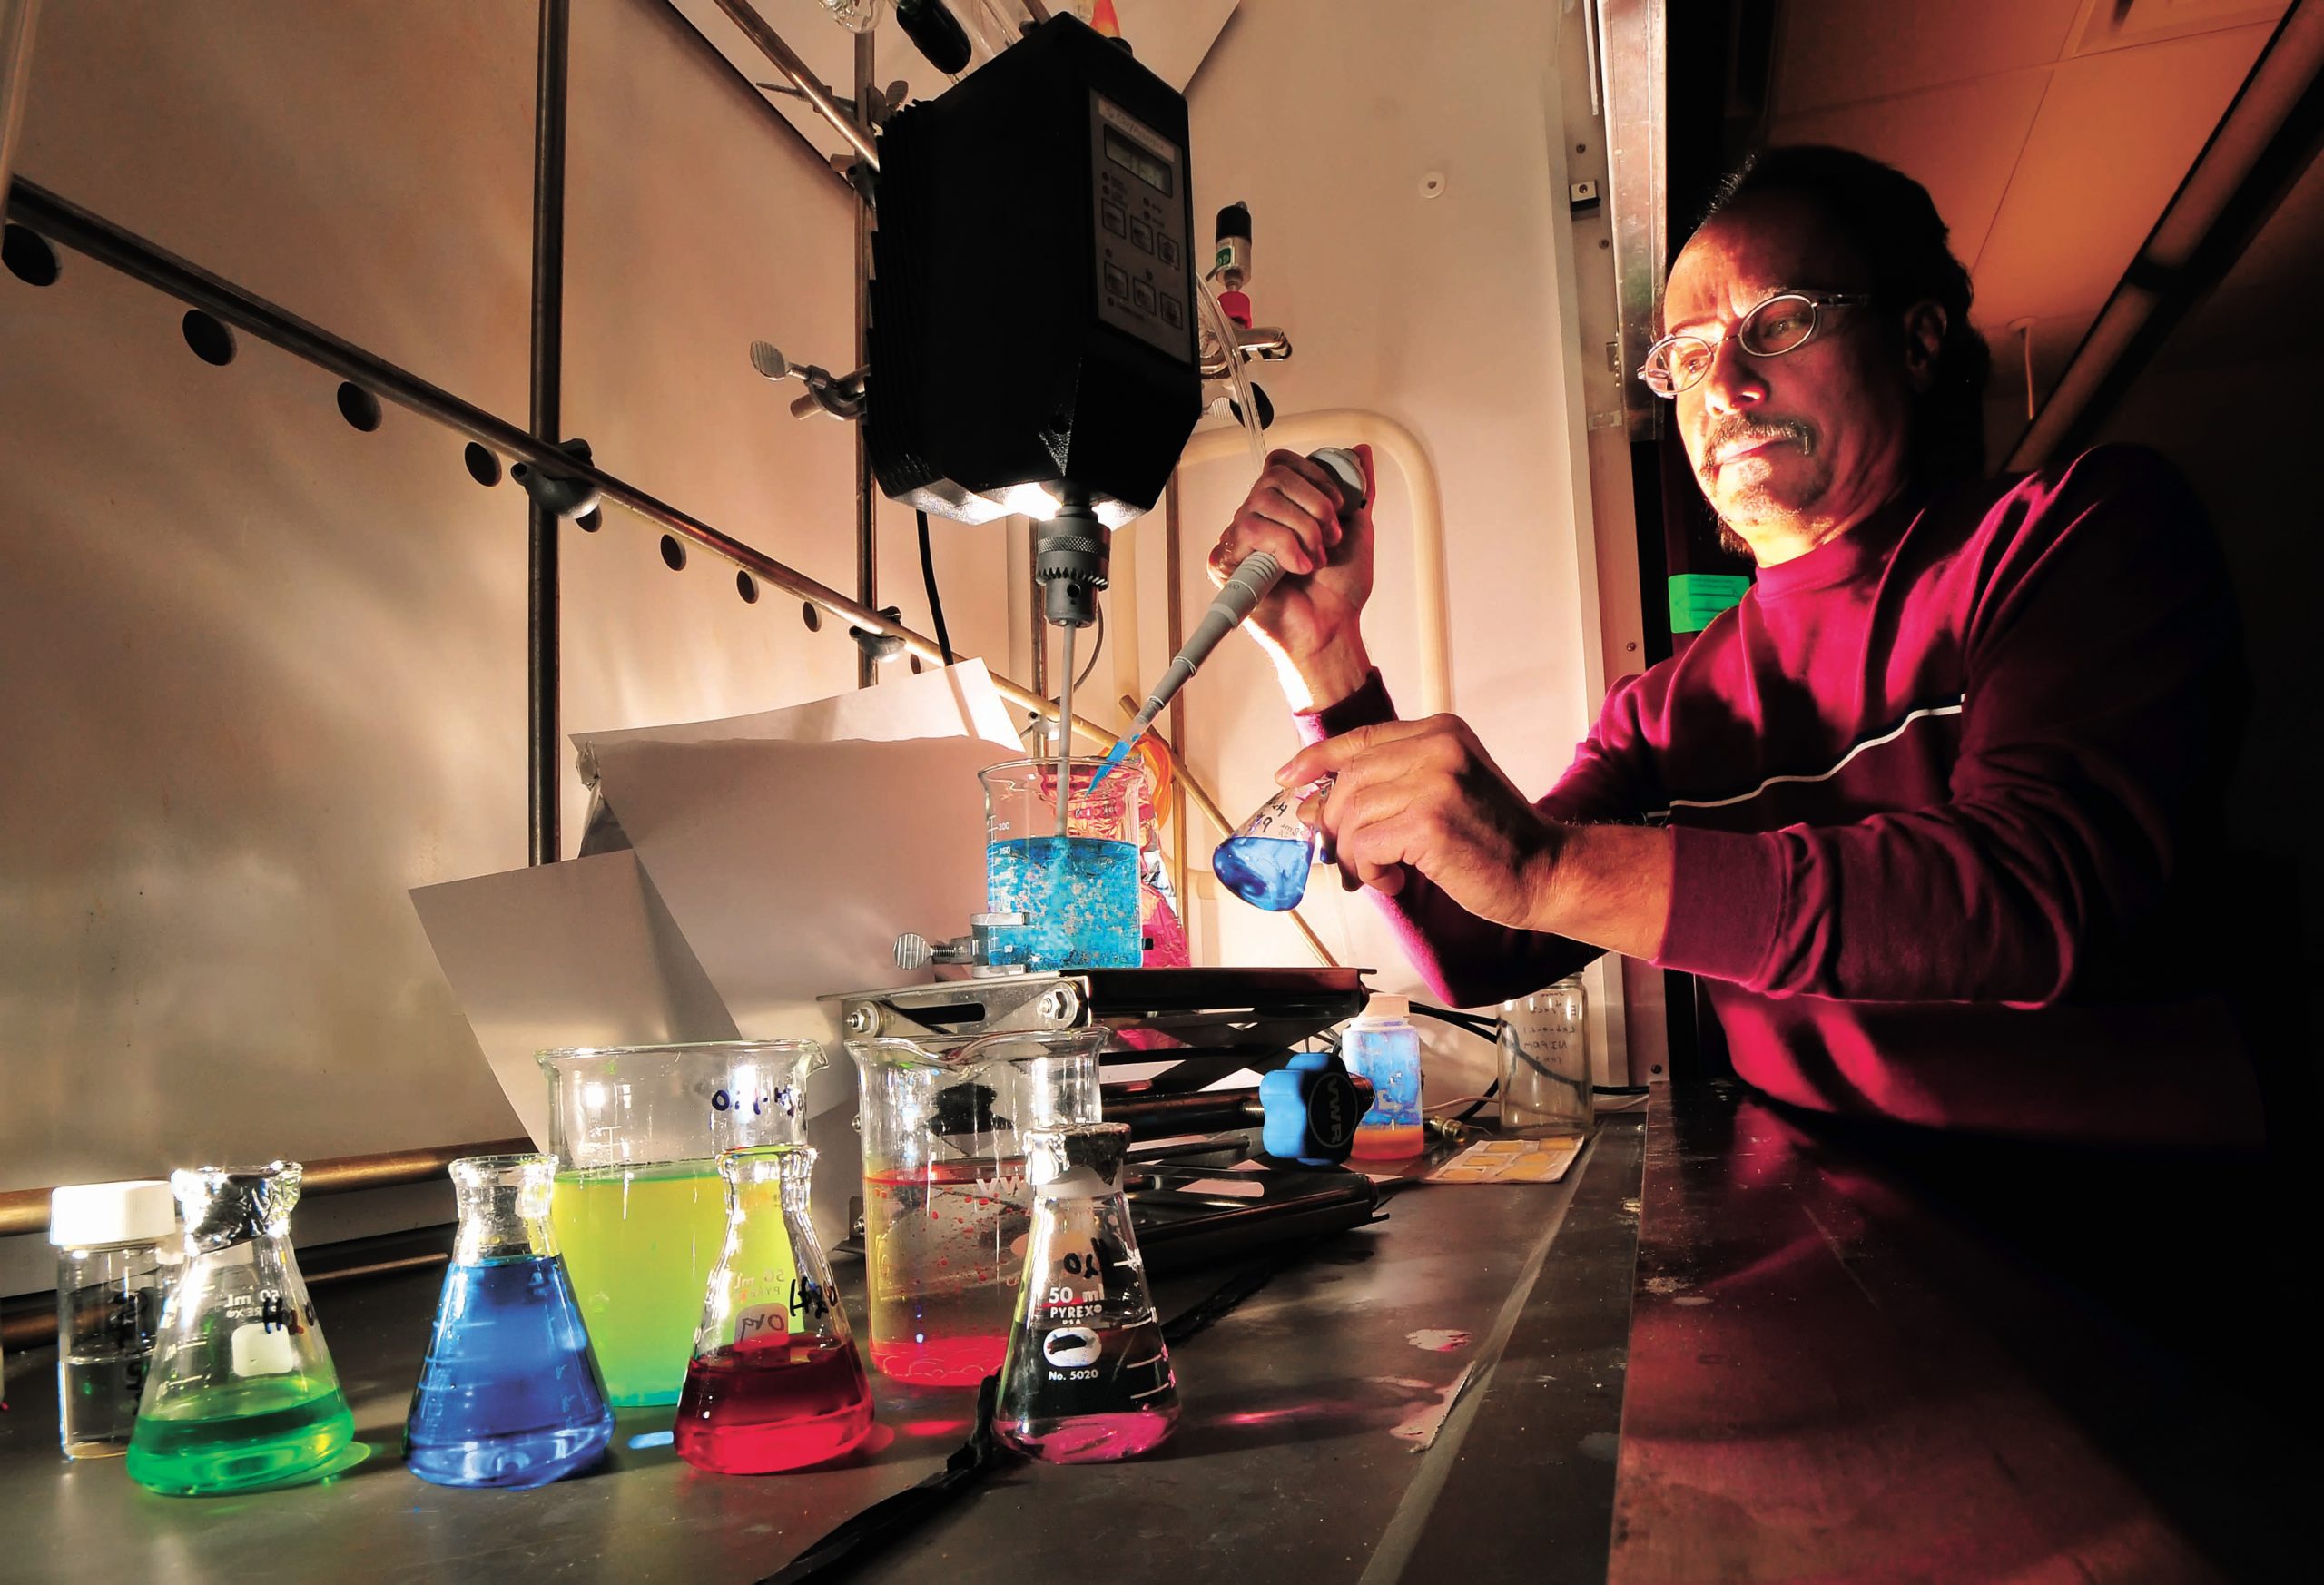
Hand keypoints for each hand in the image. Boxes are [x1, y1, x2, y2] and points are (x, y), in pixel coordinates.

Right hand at [1209, 444, 1376, 707]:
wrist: (1332, 627)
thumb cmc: (1341, 588)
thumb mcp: (1358, 529)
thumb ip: (1358, 489)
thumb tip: (1362, 451)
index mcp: (1284, 507)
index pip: (1281, 464)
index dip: (1312, 476)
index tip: (1337, 506)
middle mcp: (1258, 518)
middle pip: (1273, 478)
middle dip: (1313, 506)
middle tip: (1330, 539)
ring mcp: (1241, 540)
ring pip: (1262, 502)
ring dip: (1302, 530)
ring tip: (1315, 559)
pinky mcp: (1227, 563)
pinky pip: (1248, 532)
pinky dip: (1284, 547)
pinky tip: (1297, 568)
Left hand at [1276, 715, 1558, 928]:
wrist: (1546, 871)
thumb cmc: (1493, 841)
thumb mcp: (1443, 794)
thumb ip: (1386, 789)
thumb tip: (1311, 807)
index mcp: (1440, 732)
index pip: (1359, 739)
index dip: (1316, 759)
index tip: (1289, 779)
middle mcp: (1437, 747)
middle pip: (1347, 781)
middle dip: (1334, 826)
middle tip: (1346, 859)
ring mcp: (1435, 782)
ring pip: (1352, 816)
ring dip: (1355, 856)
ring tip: (1379, 875)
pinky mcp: (1430, 822)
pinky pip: (1367, 846)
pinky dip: (1371, 871)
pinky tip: (1394, 882)